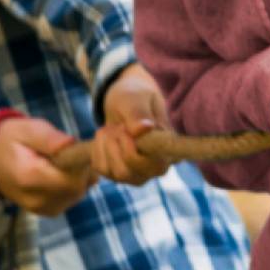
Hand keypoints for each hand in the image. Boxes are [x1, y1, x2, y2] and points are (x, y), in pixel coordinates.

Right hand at [0, 117, 93, 215]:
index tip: (74, 148)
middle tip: (67, 153)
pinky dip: (74, 185)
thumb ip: (50, 138)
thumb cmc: (13, 141)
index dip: (81, 162)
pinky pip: (73, 198)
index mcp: (31, 177)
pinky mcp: (48, 210)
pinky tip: (61, 174)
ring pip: (79, 193)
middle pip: (78, 187)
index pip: (73, 177)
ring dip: (79, 176)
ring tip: (61, 163)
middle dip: (82, 168)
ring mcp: (43, 208)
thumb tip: (71, 144)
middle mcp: (37, 199)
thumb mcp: (28, 130)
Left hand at [92, 64, 172, 184]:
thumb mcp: (136, 98)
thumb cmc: (136, 96)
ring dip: (107, 148)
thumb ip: (138, 113)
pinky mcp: (119, 173)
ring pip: (117, 174)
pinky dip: (98, 151)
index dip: (134, 152)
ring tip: (111, 129)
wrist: (125, 100)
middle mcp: (158, 166)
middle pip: (131, 172)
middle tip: (118, 126)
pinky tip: (105, 138)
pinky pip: (103, 170)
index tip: (125, 129)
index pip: (157, 165)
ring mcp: (139, 173)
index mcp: (171, 149)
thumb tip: (144, 129)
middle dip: (117, 146)